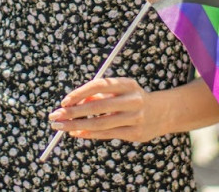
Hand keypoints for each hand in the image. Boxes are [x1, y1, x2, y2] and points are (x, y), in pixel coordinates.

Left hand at [47, 77, 162, 143]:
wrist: (163, 113)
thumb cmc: (132, 99)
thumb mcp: (119, 90)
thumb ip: (98, 94)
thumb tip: (73, 103)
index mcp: (127, 84)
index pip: (99, 85)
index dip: (80, 93)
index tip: (64, 101)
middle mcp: (132, 100)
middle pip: (97, 106)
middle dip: (73, 112)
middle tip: (55, 116)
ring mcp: (135, 118)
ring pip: (100, 123)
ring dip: (77, 125)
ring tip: (60, 126)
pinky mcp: (135, 133)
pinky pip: (107, 134)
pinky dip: (89, 134)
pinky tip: (76, 132)